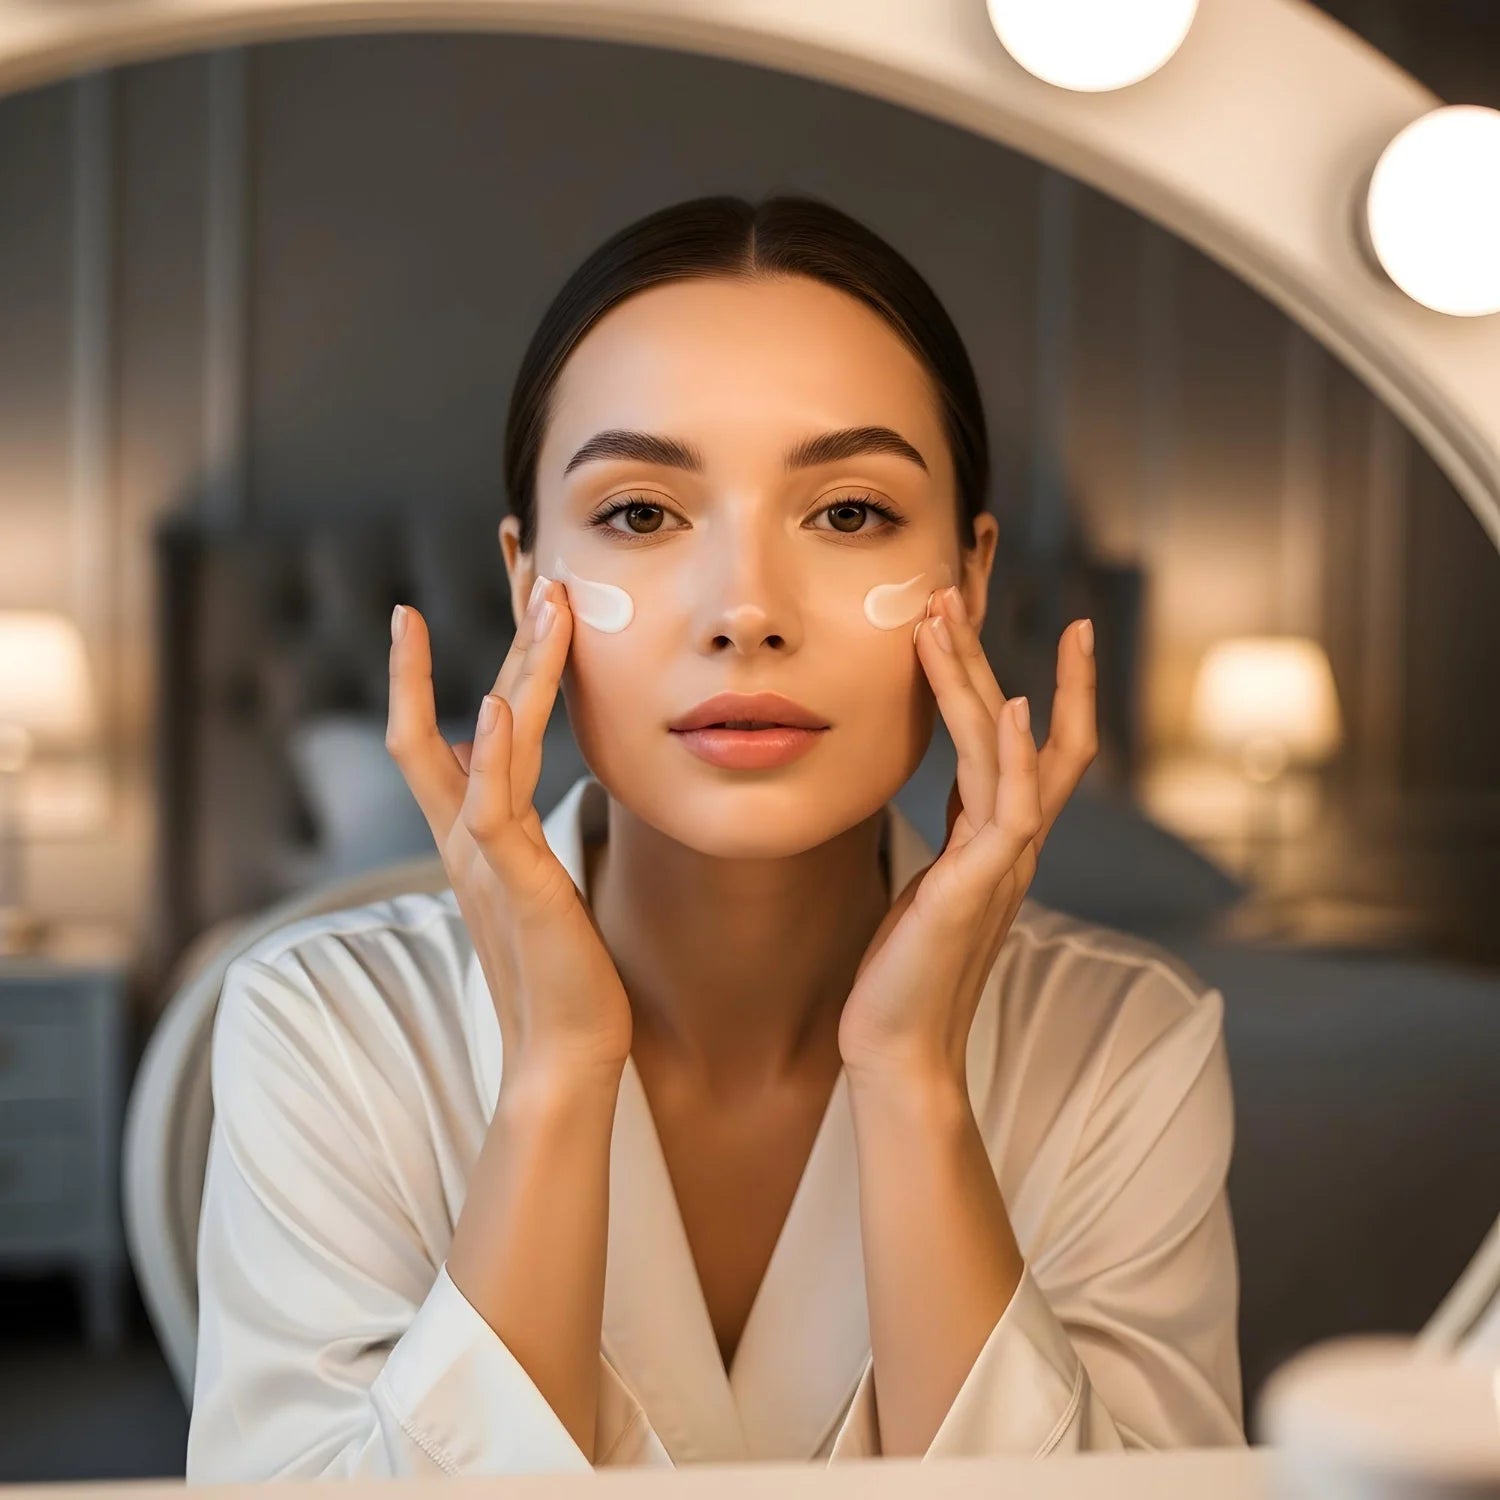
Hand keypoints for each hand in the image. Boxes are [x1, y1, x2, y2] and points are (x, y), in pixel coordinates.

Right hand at [386, 577, 633, 1087]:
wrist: (565, 1048)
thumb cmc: (562, 971)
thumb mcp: (540, 883)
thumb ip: (525, 832)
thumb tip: (529, 799)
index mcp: (476, 827)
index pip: (449, 722)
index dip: (457, 651)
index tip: (491, 594)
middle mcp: (469, 828)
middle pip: (472, 701)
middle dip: (502, 625)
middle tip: (524, 545)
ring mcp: (487, 852)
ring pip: (493, 738)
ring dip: (521, 664)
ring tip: (544, 597)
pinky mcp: (515, 882)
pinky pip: (492, 807)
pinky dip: (492, 754)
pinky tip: (499, 705)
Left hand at [837, 588, 1096, 1085]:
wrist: (898, 1047)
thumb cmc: (908, 969)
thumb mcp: (935, 880)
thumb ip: (959, 830)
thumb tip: (960, 784)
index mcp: (1002, 840)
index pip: (1037, 747)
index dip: (1043, 682)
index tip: (1034, 626)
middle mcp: (1014, 844)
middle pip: (1029, 730)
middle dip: (997, 655)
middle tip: (964, 586)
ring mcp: (1003, 863)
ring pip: (1008, 751)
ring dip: (977, 677)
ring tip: (946, 614)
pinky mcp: (978, 887)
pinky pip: (1009, 807)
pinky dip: (1011, 752)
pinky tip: (1009, 703)